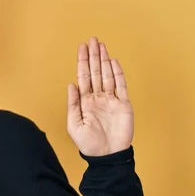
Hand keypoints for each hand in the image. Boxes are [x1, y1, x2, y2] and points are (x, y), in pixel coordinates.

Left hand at [67, 37, 133, 156]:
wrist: (107, 156)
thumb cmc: (88, 144)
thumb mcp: (74, 125)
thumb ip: (72, 104)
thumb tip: (71, 84)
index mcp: (85, 101)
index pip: (83, 76)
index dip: (82, 62)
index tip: (82, 47)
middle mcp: (98, 97)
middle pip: (95, 72)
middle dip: (94, 55)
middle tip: (93, 39)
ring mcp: (111, 100)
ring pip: (107, 75)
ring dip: (104, 60)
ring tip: (102, 45)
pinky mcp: (124, 104)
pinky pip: (121, 85)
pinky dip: (118, 73)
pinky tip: (113, 62)